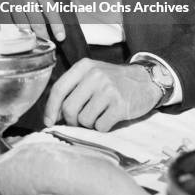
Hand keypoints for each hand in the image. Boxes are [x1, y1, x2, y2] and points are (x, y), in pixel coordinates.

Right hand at [0, 0, 65, 41]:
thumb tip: (49, 15)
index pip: (50, 9)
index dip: (57, 25)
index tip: (61, 37)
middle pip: (37, 23)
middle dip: (43, 35)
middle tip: (46, 41)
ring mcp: (11, 2)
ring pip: (23, 26)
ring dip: (28, 33)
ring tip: (31, 36)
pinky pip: (9, 24)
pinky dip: (14, 28)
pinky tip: (15, 28)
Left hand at [43, 59, 161, 130]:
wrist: (145, 80)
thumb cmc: (114, 80)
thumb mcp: (92, 74)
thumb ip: (74, 88)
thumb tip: (54, 114)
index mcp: (83, 67)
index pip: (59, 88)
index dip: (50, 108)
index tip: (49, 121)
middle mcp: (94, 76)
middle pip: (69, 108)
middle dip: (71, 120)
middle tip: (79, 121)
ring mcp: (108, 90)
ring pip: (84, 119)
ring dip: (89, 123)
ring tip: (99, 114)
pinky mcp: (120, 105)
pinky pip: (101, 126)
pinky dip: (102, 127)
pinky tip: (109, 118)